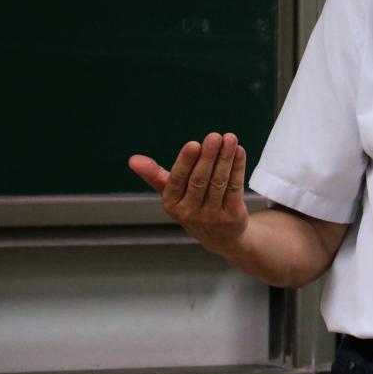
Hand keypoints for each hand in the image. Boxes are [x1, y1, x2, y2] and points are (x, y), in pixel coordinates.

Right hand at [129, 132, 249, 253]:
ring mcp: (213, 216)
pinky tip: (239, 151)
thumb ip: (155, 175)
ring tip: (229, 139)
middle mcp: (190, 212)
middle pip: (200, 180)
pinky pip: (235, 188)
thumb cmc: (193, 206)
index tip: (194, 144)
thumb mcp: (172, 193)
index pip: (177, 181)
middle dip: (208, 157)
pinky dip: (238, 168)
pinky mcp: (233, 216)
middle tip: (214, 136)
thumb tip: (133, 159)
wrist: (221, 237)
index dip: (186, 162)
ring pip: (219, 182)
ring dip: (225, 158)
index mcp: (172, 204)